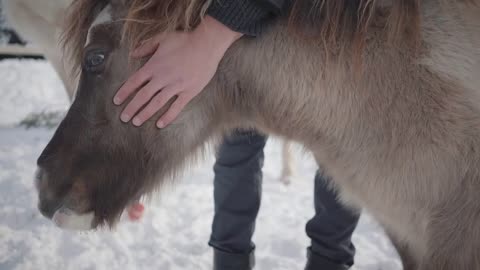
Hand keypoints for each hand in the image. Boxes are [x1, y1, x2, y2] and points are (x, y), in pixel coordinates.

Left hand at [114, 16, 242, 127]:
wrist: (206, 45)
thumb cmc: (185, 40)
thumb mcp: (163, 38)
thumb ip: (146, 46)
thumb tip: (133, 53)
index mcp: (154, 66)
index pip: (134, 82)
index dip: (124, 92)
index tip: (116, 101)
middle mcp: (162, 78)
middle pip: (143, 95)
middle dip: (131, 108)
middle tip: (123, 118)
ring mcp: (176, 86)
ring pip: (156, 103)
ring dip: (145, 114)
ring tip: (136, 122)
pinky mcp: (188, 92)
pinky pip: (176, 107)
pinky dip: (168, 116)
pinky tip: (160, 124)